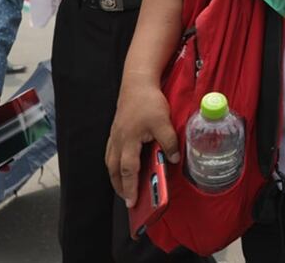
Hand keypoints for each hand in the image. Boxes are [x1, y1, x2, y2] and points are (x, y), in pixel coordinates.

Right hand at [105, 79, 177, 207]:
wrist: (137, 83)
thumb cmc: (149, 102)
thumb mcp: (164, 122)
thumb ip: (169, 142)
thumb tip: (174, 159)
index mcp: (129, 141)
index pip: (128, 170)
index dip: (130, 187)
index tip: (132, 202)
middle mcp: (118, 141)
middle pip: (114, 170)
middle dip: (120, 186)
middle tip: (127, 200)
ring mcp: (114, 136)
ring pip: (110, 162)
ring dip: (115, 176)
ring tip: (123, 187)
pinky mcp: (115, 131)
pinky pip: (110, 152)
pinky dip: (114, 164)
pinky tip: (120, 166)